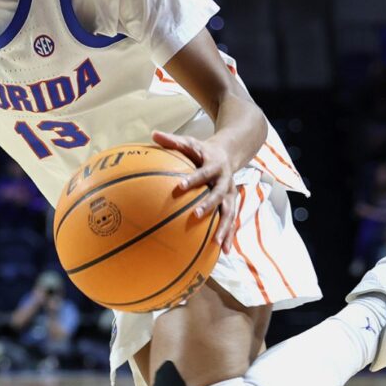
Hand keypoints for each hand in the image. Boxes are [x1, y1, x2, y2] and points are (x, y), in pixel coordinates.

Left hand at [152, 131, 236, 250]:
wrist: (229, 152)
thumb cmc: (202, 150)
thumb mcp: (190, 143)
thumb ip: (172, 140)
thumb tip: (152, 133)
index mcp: (214, 166)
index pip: (203, 173)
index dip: (193, 180)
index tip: (179, 187)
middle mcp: (225, 181)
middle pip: (220, 195)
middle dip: (209, 205)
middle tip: (196, 215)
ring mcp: (231, 194)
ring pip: (230, 212)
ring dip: (225, 228)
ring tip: (217, 244)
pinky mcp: (232, 204)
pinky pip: (231, 222)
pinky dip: (229, 235)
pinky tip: (224, 252)